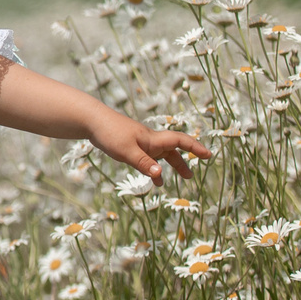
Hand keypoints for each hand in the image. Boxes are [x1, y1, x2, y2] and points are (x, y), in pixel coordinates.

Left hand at [89, 113, 212, 183]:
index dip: (195, 147)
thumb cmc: (110, 133)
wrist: (92, 120)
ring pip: (162, 154)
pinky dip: (154, 167)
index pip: (180, 141)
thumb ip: (144, 163)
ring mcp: (141, 142)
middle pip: (173, 150)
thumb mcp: (127, 152)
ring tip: (183, 178)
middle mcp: (150, 140)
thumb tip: (160, 174)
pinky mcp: (132, 145)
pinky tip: (153, 178)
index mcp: (153, 139)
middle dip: (185, 161)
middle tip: (194, 174)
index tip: (208, 155)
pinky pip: (149, 157)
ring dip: (173, 165)